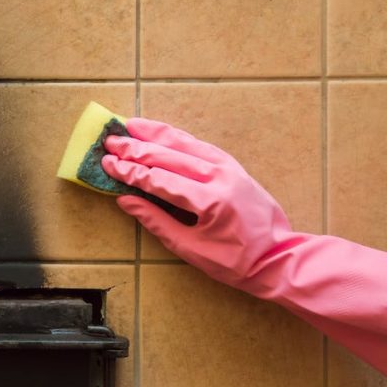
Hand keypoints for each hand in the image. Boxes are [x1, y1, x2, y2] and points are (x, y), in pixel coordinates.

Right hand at [101, 118, 296, 288]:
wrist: (279, 256)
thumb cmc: (235, 261)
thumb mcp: (190, 248)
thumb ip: (156, 221)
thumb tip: (125, 200)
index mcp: (209, 200)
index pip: (159, 179)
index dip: (130, 171)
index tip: (107, 163)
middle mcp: (218, 176)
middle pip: (169, 156)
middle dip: (136, 148)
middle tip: (110, 141)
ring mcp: (228, 167)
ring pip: (185, 143)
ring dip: (155, 133)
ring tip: (130, 125)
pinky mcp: (232, 166)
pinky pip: (200, 145)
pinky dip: (177, 137)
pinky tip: (161, 133)